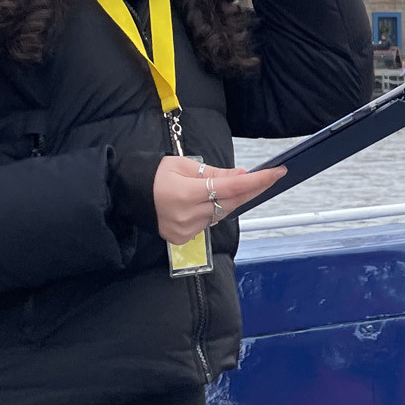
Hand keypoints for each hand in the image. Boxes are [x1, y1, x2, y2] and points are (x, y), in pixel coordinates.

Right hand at [153, 156, 284, 243]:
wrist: (128, 194)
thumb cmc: (156, 175)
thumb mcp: (184, 166)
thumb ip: (215, 173)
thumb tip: (243, 175)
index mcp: (186, 192)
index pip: (230, 187)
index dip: (256, 181)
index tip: (276, 173)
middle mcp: (187, 215)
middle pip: (231, 203)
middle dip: (250, 189)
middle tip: (268, 176)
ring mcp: (185, 230)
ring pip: (221, 214)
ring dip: (228, 200)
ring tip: (219, 187)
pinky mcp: (182, 238)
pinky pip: (209, 223)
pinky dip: (212, 211)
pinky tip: (203, 202)